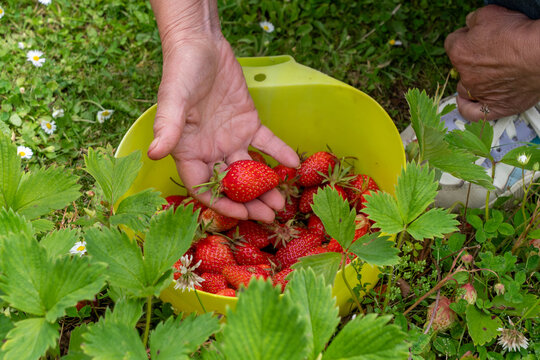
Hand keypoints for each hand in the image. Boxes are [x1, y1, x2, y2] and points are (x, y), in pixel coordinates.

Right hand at [147, 35, 299, 221]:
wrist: (202, 45)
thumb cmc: (181, 71)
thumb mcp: (173, 99)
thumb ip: (167, 127)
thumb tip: (152, 153)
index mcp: (188, 151)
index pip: (204, 187)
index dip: (222, 203)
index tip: (242, 215)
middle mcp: (210, 151)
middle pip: (231, 184)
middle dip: (249, 202)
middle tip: (270, 216)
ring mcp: (230, 139)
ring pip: (250, 169)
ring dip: (266, 185)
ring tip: (282, 200)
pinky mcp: (248, 124)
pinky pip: (266, 143)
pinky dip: (279, 152)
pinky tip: (293, 163)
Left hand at [444, 5, 539, 120]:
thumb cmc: (519, 35)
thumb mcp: (489, 14)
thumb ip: (473, 20)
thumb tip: (469, 24)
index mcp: (460, 52)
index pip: (452, 42)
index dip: (464, 37)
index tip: (474, 34)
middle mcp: (466, 75)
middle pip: (460, 66)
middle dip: (470, 58)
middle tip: (488, 52)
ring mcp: (480, 92)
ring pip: (465, 89)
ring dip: (470, 82)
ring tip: (483, 75)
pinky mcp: (496, 105)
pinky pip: (473, 113)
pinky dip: (467, 108)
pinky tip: (468, 102)